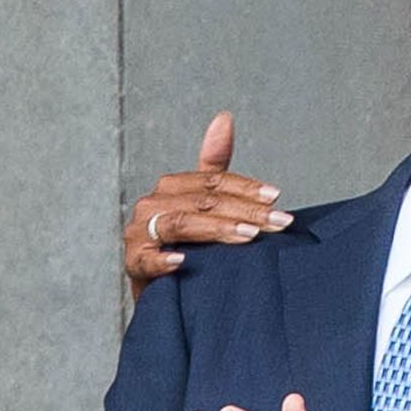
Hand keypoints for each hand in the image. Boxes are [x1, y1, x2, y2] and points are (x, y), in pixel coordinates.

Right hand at [125, 111, 292, 297]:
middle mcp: (152, 205)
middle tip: (278, 221)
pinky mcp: (132, 263)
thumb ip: (214, 166)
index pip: (213, 182)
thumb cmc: (189, 244)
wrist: (166, 293)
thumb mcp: (204, 204)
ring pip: (182, 223)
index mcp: (171, 187)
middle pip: (203, 201)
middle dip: (245, 211)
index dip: (246, 188)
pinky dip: (163, 259)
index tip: (277, 197)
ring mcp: (139, 233)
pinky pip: (145, 259)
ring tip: (249, 236)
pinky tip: (183, 261)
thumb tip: (224, 117)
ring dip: (217, 229)